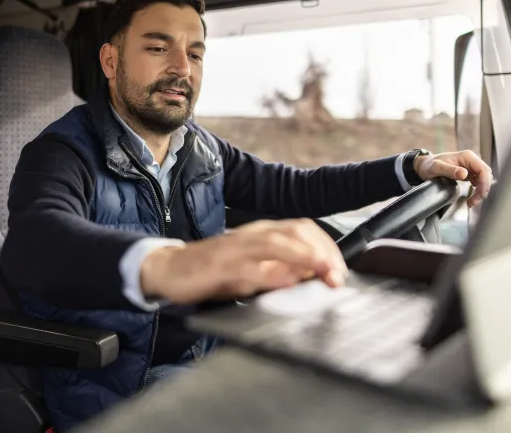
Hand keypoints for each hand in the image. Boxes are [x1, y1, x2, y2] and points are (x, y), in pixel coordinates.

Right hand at [140, 218, 347, 304]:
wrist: (171, 268)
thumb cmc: (214, 270)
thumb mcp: (252, 268)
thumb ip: (280, 269)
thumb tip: (312, 275)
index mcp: (262, 233)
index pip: (302, 228)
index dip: (326, 246)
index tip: (340, 270)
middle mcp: (251, 235)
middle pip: (295, 231)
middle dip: (321, 251)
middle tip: (337, 275)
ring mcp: (234, 249)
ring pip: (275, 243)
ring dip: (303, 256)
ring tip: (322, 270)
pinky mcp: (219, 266)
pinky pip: (247, 268)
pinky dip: (269, 275)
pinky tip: (285, 282)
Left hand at [414, 150, 492, 207]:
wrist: (424, 166)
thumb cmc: (429, 165)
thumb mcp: (436, 168)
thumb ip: (450, 170)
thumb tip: (464, 174)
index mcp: (466, 156)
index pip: (483, 169)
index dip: (485, 182)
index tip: (480, 194)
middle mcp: (471, 160)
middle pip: (486, 175)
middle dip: (483, 189)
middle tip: (474, 202)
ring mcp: (470, 166)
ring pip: (484, 179)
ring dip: (481, 191)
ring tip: (471, 202)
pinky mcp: (469, 173)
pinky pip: (479, 182)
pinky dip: (477, 190)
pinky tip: (472, 197)